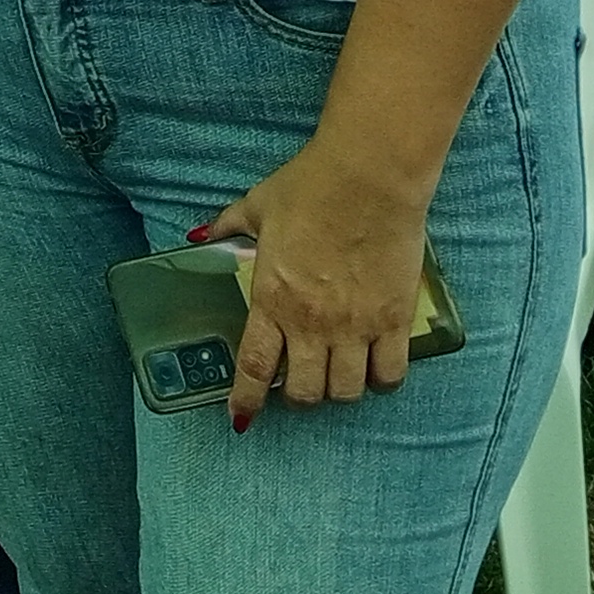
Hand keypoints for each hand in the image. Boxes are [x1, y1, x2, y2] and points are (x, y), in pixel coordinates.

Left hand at [206, 141, 435, 425]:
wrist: (368, 176)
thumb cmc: (309, 187)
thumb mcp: (257, 206)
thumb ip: (227, 227)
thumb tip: (199, 235)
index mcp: (273, 298)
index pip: (255, 368)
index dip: (247, 400)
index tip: (241, 417)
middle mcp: (312, 323)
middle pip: (306, 393)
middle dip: (299, 397)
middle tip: (300, 381)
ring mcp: (356, 325)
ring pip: (347, 391)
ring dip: (339, 390)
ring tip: (337, 373)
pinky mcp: (394, 320)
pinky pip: (391, 374)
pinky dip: (381, 381)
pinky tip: (375, 369)